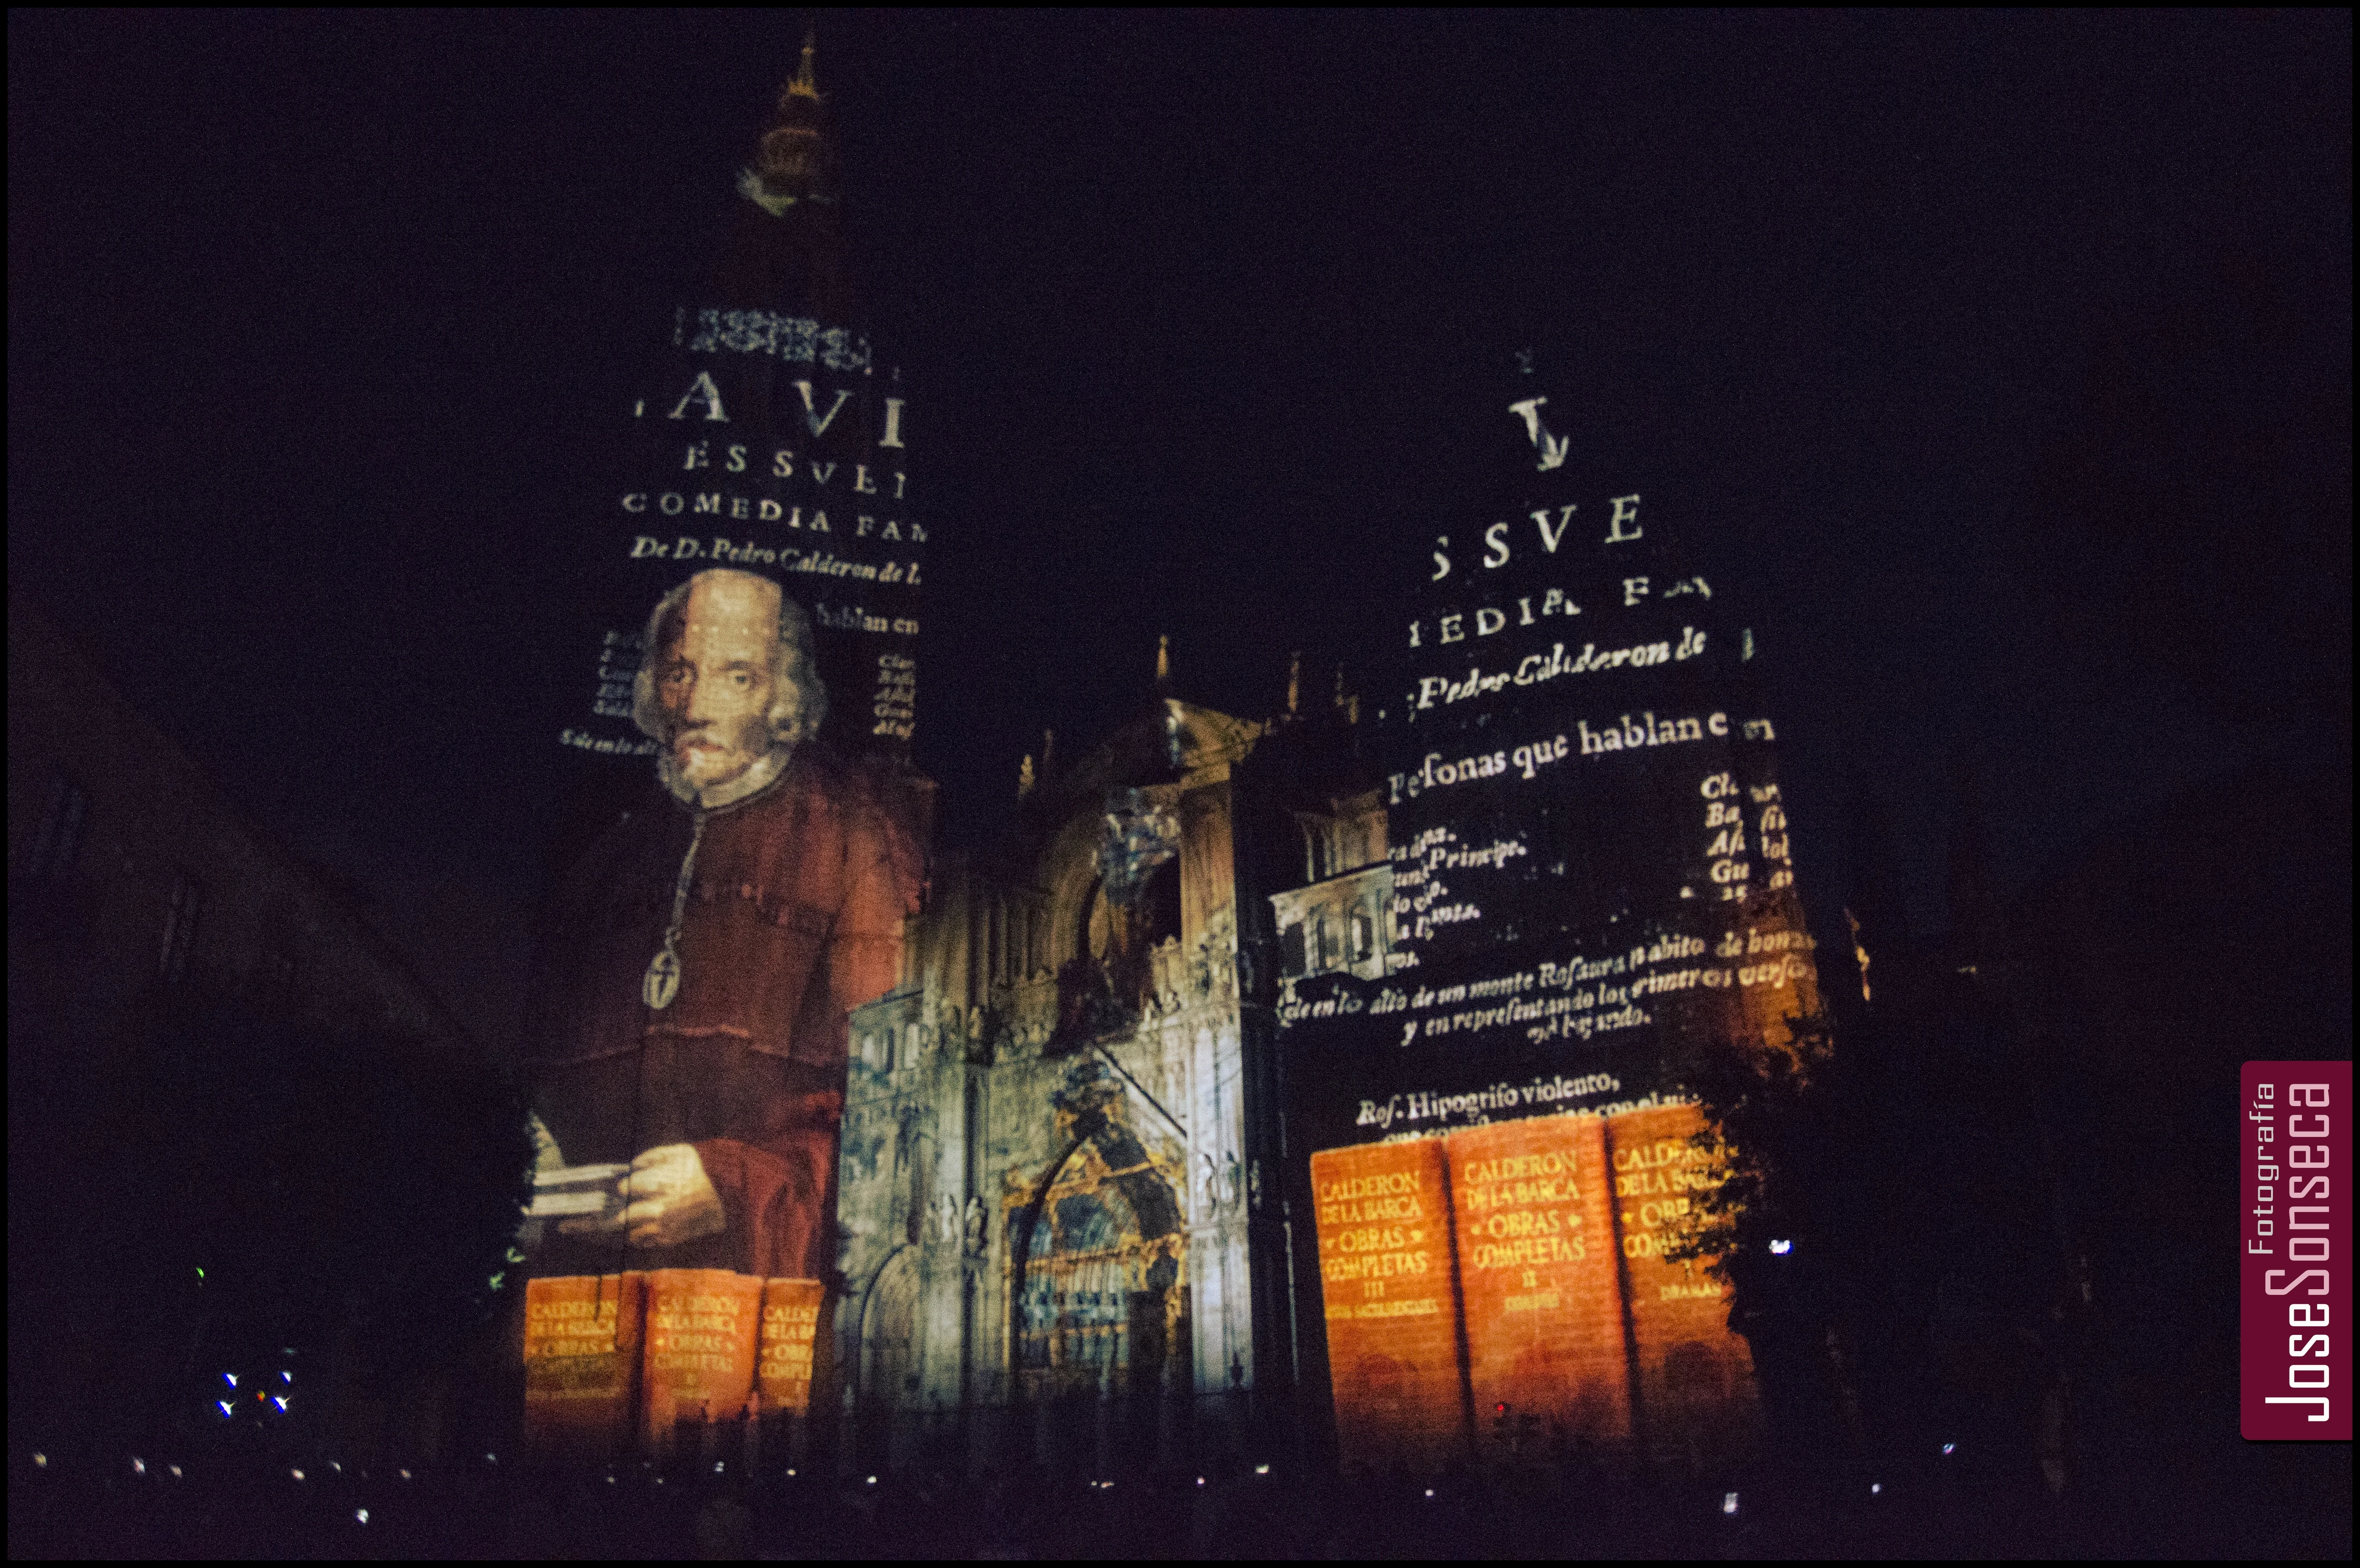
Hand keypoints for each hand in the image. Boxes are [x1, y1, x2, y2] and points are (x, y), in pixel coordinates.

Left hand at [558, 1143, 724, 1247]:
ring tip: (578, 1233)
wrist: (730, 1196)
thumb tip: (630, 1168)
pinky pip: (638, 1242)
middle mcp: (657, 1209)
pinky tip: (608, 1237)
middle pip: (616, 1220)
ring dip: (601, 1235)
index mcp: (660, 1184)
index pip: (626, 1189)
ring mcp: (661, 1227)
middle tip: (565, 1226)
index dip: (617, 1189)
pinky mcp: (667, 1239)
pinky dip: (623, 1239)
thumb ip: (651, 1157)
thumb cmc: (703, 1170)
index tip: (613, 1189)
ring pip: (624, 1235)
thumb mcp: (679, 1152)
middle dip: (588, 1224)